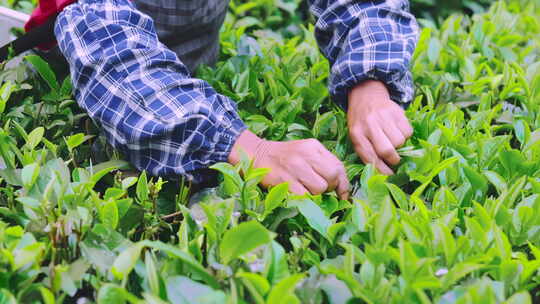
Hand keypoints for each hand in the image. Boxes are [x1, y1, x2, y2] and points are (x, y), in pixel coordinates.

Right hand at [228, 130, 349, 199]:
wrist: (257, 155)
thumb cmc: (285, 156)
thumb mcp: (305, 151)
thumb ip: (323, 162)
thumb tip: (341, 185)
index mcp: (314, 146)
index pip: (338, 166)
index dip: (343, 183)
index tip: (342, 193)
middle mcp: (306, 154)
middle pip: (332, 177)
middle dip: (329, 188)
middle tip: (320, 190)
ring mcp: (294, 167)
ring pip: (319, 188)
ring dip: (316, 194)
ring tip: (305, 189)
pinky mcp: (285, 180)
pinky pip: (304, 196)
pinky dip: (304, 199)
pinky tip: (297, 194)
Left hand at [347, 80, 412, 174]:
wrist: (366, 96)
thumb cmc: (361, 122)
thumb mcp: (357, 136)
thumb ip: (367, 152)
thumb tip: (384, 172)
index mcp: (357, 134)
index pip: (370, 157)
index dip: (382, 170)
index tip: (390, 175)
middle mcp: (369, 125)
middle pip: (387, 150)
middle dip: (393, 159)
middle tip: (394, 159)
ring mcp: (383, 117)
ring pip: (400, 141)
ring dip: (400, 145)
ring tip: (393, 139)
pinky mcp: (396, 111)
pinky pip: (408, 131)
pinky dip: (406, 135)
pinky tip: (397, 130)